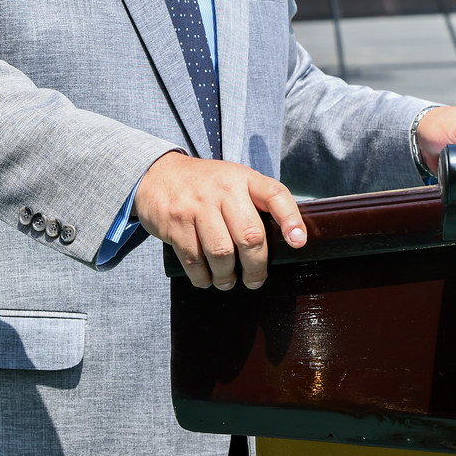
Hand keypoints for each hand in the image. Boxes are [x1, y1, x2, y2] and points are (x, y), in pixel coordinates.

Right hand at [133, 153, 306, 291]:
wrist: (157, 174)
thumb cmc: (205, 185)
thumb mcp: (233, 180)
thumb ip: (254, 202)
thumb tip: (283, 240)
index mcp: (244, 179)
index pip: (275, 195)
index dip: (291, 219)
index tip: (298, 242)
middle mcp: (223, 190)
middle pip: (250, 236)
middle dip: (256, 267)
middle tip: (255, 280)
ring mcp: (197, 206)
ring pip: (222, 253)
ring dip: (227, 276)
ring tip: (227, 281)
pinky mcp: (176, 223)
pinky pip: (194, 260)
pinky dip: (202, 277)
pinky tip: (206, 278)